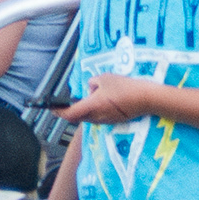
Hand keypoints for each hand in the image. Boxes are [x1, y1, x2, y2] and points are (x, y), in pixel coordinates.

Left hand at [57, 72, 174, 127]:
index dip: (58, 112)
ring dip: (82, 111)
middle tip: (63, 103)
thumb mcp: (104, 78)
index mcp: (92, 106)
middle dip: (69, 111)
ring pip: (88, 118)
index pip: (70, 113)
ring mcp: (106, 120)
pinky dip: (93, 111)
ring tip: (83, 99)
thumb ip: (92, 83)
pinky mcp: (114, 120)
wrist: (146, 98)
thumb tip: (91, 89)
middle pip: (78, 117)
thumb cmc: (124, 87)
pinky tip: (98, 101)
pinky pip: (98, 117)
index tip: (51, 108)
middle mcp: (97, 117)